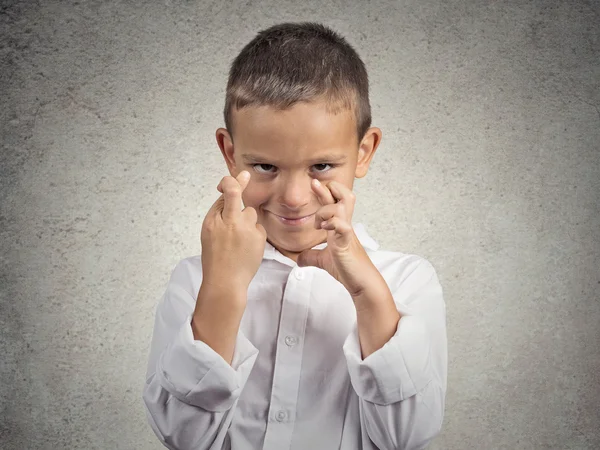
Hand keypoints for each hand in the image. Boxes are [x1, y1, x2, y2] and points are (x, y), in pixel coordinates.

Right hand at [200, 171, 266, 292]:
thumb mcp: (209, 230)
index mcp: (216, 220)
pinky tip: (246, 246)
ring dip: (245, 221)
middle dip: (239, 188)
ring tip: (238, 238)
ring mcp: (248, 230)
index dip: (232, 181)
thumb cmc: (215, 256)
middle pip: (240, 196)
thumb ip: (220, 209)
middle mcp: (233, 222)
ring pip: (250, 213)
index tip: (234, 179)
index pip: (229, 191)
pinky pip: (257, 227)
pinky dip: (253, 233)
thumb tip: (231, 188)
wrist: (226, 280)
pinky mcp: (260, 238)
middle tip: (241, 185)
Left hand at [297, 179, 373, 296]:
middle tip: (315, 184)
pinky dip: (333, 223)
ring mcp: (347, 233)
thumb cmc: (347, 270)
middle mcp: (344, 225)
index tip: (313, 182)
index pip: (333, 202)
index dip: (324, 191)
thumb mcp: (324, 261)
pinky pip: (343, 226)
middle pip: (344, 196)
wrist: (361, 282)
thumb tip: (298, 259)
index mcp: (339, 226)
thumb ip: (311, 257)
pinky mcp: (347, 244)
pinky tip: (324, 229)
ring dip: (326, 210)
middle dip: (331, 188)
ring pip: (341, 207)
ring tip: (319, 224)